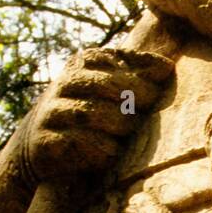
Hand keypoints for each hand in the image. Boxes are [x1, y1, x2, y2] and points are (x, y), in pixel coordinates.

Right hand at [21, 19, 174, 181]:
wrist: (44, 147)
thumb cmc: (91, 113)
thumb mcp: (113, 89)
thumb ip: (138, 76)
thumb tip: (167, 67)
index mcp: (82, 64)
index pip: (112, 61)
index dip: (139, 77)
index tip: (159, 88)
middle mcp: (63, 84)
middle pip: (103, 85)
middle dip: (132, 99)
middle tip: (143, 114)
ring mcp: (52, 112)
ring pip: (90, 113)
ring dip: (117, 125)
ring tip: (126, 133)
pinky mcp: (45, 141)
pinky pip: (77, 142)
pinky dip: (100, 148)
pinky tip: (112, 151)